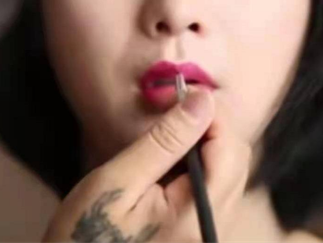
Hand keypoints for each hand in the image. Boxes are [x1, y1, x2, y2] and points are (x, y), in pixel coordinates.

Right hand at [42, 90, 251, 242]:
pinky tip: (164, 162)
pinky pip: (213, 188)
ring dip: (201, 143)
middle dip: (206, 125)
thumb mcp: (118, 182)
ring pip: (227, 171)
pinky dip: (195, 165)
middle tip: (166, 109)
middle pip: (236, 159)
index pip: (230, 148)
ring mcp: (208, 232)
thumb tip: (203, 100)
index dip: (208, 112)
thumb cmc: (86, 235)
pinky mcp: (197, 233)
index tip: (174, 94)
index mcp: (199, 215)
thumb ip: (164, 141)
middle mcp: (215, 226)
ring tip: (161, 134)